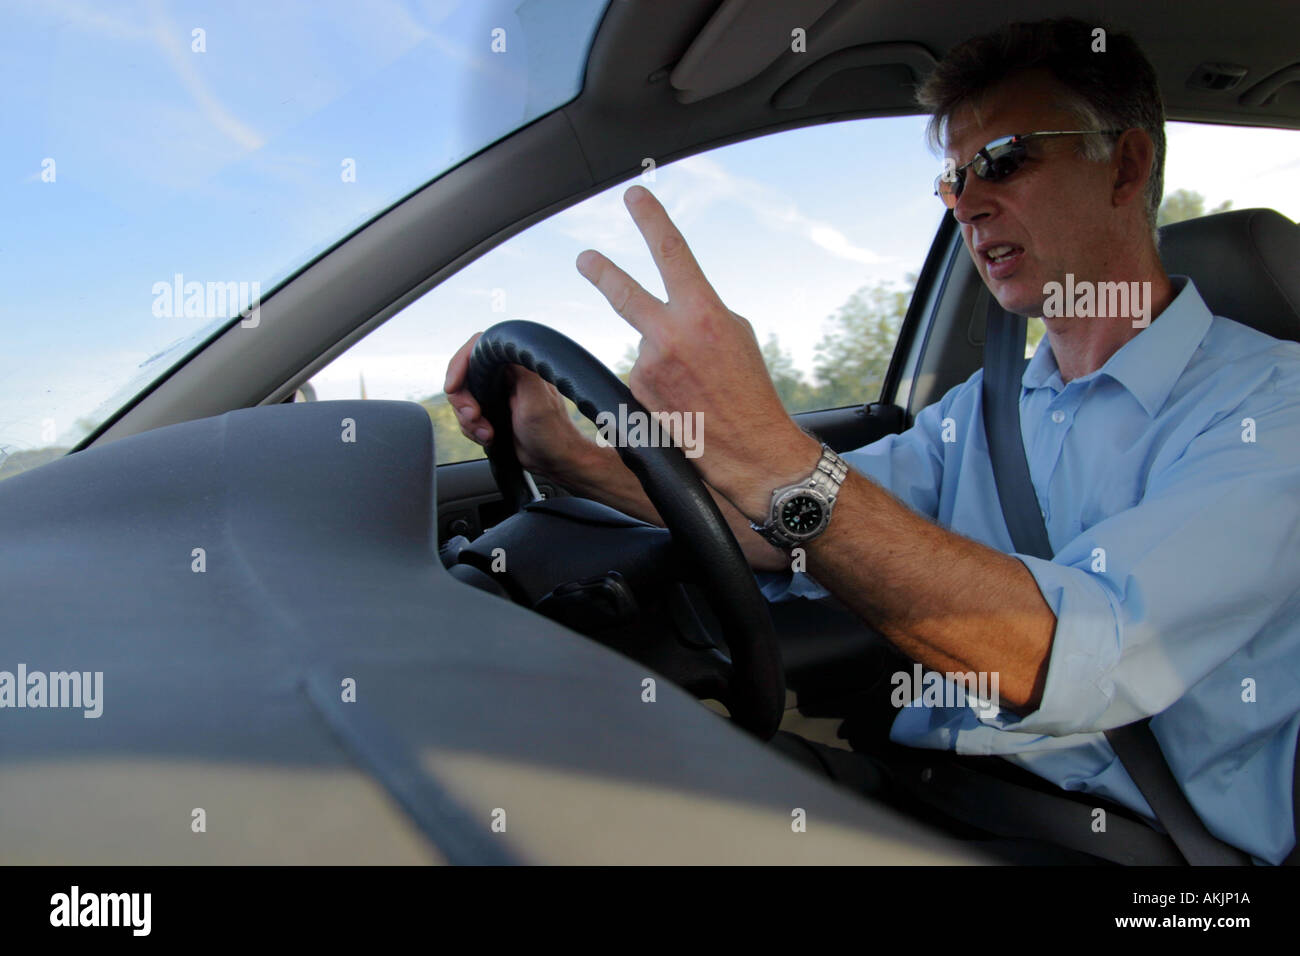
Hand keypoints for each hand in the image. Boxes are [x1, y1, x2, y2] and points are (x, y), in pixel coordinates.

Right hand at [442, 332, 595, 478]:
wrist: (554, 460)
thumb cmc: (552, 432)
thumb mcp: (536, 400)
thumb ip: (522, 372)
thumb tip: (508, 347)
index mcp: (516, 366)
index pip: (477, 349)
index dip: (460, 366)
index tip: (453, 387)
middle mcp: (505, 376)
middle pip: (464, 377)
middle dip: (462, 401)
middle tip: (475, 416)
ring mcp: (497, 394)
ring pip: (463, 399)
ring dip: (469, 420)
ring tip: (488, 433)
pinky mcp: (492, 412)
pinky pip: (467, 416)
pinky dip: (472, 429)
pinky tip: (489, 437)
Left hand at [575, 185, 817, 519]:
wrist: (749, 450)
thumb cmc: (750, 391)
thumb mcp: (737, 334)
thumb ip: (700, 310)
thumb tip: (673, 302)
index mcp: (702, 312)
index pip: (671, 252)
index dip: (650, 218)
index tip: (633, 196)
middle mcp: (670, 335)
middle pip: (624, 292)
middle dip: (601, 271)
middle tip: (585, 258)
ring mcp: (648, 366)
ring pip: (644, 345)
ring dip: (664, 359)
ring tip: (695, 387)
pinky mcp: (635, 393)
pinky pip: (640, 376)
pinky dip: (657, 385)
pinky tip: (682, 401)